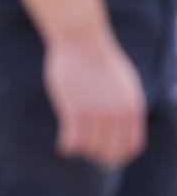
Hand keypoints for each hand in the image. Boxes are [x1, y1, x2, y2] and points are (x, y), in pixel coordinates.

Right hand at [44, 33, 146, 168]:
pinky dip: (67, 148)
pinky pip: (72, 141)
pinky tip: (63, 146)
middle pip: (110, 151)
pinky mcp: (75, 110)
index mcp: (132, 107)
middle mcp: (117, 114)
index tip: (106, 155)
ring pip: (90, 147)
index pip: (132, 146)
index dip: (119, 155)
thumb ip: (124, 104)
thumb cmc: (97, 58)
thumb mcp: (122, 82)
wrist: (81, 40)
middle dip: (98, 156)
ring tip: (73, 143)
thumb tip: (120, 120)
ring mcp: (96, 112)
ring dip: (81, 149)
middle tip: (87, 150)